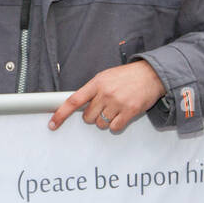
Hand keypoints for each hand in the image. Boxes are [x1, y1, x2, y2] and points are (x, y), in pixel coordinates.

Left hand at [49, 61, 165, 132]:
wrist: (151, 74)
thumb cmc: (127, 76)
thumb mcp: (105, 77)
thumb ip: (92, 90)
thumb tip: (79, 104)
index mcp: (96, 83)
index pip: (73, 101)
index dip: (61, 114)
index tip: (53, 124)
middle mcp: (105, 93)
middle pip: (88, 117)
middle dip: (93, 116)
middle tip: (103, 107)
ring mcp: (117, 103)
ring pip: (101, 124)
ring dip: (105, 120)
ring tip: (115, 109)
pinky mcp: (129, 111)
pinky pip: (114, 127)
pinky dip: (116, 125)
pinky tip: (121, 115)